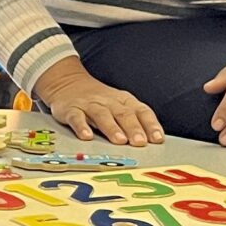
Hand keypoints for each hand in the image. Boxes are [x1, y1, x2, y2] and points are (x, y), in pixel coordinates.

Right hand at [33, 56, 163, 145]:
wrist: (68, 83)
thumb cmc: (98, 100)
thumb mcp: (119, 105)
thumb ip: (133, 121)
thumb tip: (150, 143)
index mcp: (124, 101)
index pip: (141, 111)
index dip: (150, 125)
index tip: (157, 138)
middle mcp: (109, 102)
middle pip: (124, 114)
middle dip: (133, 128)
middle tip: (140, 142)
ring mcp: (90, 105)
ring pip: (102, 115)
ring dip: (112, 128)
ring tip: (120, 141)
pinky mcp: (71, 110)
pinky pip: (76, 118)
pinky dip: (81, 126)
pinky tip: (86, 136)